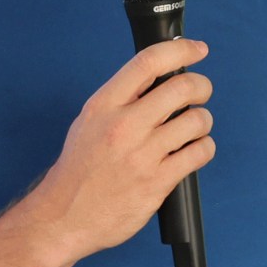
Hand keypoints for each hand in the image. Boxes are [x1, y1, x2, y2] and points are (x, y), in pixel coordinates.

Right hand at [20, 38, 214, 266]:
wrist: (62, 217)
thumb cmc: (80, 168)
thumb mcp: (90, 120)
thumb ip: (123, 97)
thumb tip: (163, 75)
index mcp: (104, 105)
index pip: (148, 62)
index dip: (180, 49)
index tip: (198, 49)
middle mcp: (123, 126)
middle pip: (182, 87)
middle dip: (202, 86)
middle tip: (201, 93)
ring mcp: (141, 155)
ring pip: (197, 120)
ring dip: (203, 120)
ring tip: (194, 128)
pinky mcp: (156, 182)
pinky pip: (199, 153)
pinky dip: (204, 147)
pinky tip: (194, 150)